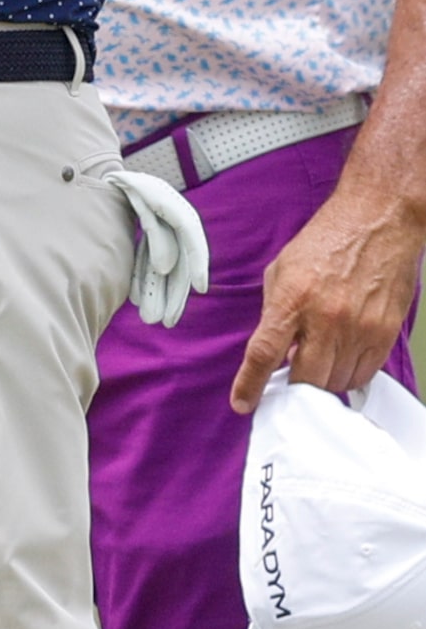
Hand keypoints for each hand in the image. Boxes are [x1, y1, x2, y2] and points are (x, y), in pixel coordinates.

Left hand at [230, 185, 425, 411]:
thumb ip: (275, 312)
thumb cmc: (325, 243)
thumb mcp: (282, 270)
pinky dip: (349, 375)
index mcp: (291, 299)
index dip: (250, 384)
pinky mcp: (384, 333)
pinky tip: (341, 359)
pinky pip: (364, 373)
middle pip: (307, 379)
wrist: (376, 224)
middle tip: (290, 380)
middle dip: (295, 388)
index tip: (243, 404)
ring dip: (323, 382)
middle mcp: (326, 318)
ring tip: (318, 361)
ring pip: (337, 382)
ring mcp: (359, 328)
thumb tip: (273, 351)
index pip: (264, 353)